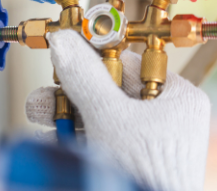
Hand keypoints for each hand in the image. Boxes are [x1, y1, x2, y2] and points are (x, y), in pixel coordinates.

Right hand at [25, 30, 210, 190]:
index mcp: (178, 98)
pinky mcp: (132, 161)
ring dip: (65, 113)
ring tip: (38, 112)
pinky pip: (100, 138)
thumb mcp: (109, 117)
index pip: (127, 63)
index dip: (94, 60)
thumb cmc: (145, 175)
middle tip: (46, 89)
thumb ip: (84, 76)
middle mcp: (166, 118)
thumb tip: (63, 40)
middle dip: (71, 91)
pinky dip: (75, 136)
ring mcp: (149, 142)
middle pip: (109, 90)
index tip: (65, 55)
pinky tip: (51, 137)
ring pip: (100, 114)